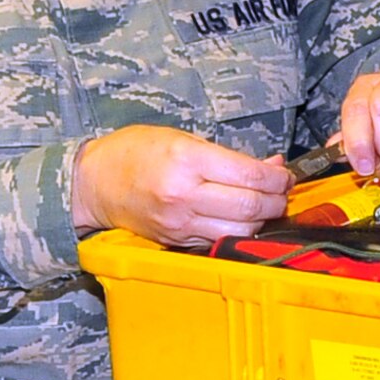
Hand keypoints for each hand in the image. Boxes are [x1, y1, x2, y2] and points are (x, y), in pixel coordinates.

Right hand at [72, 125, 293, 245]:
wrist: (93, 183)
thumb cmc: (135, 152)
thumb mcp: (182, 138)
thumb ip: (228, 155)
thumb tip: (272, 166)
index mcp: (187, 160)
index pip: (249, 176)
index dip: (278, 178)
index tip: (286, 175)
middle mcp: (184, 194)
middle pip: (250, 207)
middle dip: (277, 201)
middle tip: (283, 192)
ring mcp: (180, 222)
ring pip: (240, 230)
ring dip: (263, 221)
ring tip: (267, 207)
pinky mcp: (177, 241)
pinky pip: (220, 240)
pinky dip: (238, 231)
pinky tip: (242, 219)